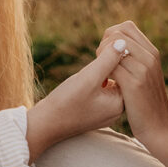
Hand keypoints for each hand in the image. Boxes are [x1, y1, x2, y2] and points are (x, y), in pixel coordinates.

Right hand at [25, 42, 125, 160]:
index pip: (125, 72)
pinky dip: (88, 84)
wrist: (43, 124)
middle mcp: (117, 110)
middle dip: (100, 70)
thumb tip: (124, 42)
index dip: (108, 62)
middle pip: (116, 76)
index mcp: (121, 104)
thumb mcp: (89, 77)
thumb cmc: (66, 102)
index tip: (91, 70)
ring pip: (105, 81)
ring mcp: (105, 112)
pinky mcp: (94, 111)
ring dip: (92, 76)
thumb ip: (107, 59)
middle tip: (83, 80)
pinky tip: (75, 90)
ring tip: (78, 87)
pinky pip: (97, 90)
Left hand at [96, 20, 167, 152]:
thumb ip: (135, 59)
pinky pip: (111, 66)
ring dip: (101, 59)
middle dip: (103, 45)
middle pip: (118, 33)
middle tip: (101, 64)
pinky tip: (103, 84)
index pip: (126, 27)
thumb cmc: (147, 103)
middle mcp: (150, 57)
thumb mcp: (146, 75)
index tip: (106, 54)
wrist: (161, 128)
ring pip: (112, 48)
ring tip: (102, 75)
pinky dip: (102, 73)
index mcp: (152, 52)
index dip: (111, 36)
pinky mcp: (134, 84)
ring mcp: (143, 70)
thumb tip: (115, 44)